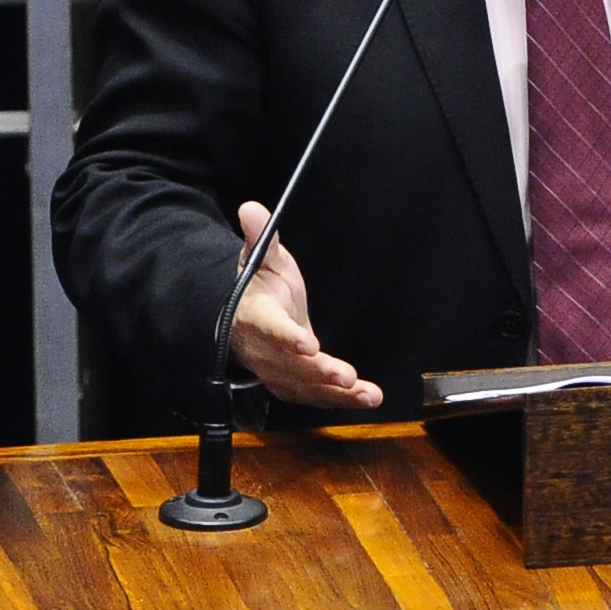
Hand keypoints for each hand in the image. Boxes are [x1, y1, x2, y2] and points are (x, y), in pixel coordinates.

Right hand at [227, 201, 380, 408]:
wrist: (241, 319)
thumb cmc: (259, 286)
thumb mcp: (262, 259)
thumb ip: (261, 238)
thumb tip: (252, 209)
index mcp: (256, 316)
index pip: (270, 329)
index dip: (287, 337)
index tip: (308, 343)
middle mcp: (265, 350)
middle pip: (291, 365)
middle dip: (319, 372)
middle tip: (347, 376)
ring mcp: (276, 370)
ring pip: (305, 386)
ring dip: (336, 393)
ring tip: (368, 394)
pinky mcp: (290, 383)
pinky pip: (313, 395)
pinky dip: (339, 400)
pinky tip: (367, 398)